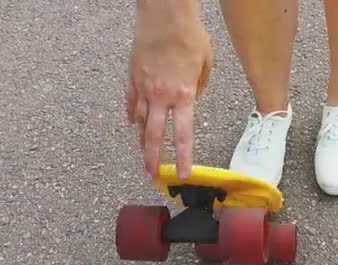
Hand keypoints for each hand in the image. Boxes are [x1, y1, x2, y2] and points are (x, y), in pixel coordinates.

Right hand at [126, 0, 211, 178]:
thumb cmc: (191, 37)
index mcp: (184, 95)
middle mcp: (161, 96)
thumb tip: (191, 101)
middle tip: (152, 175)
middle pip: (154, 135)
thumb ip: (199, 88)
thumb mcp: (206, 65)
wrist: (165, 15)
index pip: (183, 135)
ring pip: (140, 121)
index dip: (184, 157)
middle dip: (153, 158)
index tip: (183, 174)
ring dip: (142, 141)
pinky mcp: (132, 76)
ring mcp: (143, 87)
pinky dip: (131, 114)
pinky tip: (132, 125)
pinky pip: (130, 101)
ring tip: (143, 156)